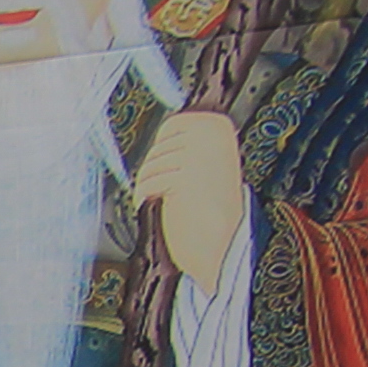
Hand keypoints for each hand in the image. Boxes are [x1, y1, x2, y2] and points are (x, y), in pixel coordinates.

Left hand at [135, 109, 246, 293]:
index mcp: (218, 126)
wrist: (221, 241)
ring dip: (153, 186)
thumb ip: (185, 141)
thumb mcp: (204, 161)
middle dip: (156, 170)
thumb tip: (161, 133)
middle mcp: (208, 135)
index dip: (163, 149)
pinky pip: (146, 183)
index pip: (171, 125)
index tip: (171, 163)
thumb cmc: (211, 207)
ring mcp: (195, 155)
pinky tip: (167, 206)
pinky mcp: (180, 176)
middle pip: (156, 147)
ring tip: (175, 198)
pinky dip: (148, 198)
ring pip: (149, 166)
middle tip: (175, 187)